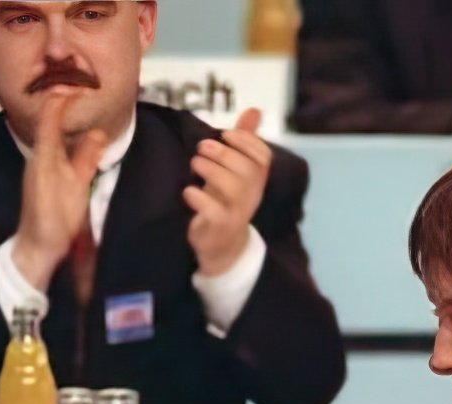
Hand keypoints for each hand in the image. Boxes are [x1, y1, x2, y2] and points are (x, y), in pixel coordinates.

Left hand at [11, 90, 108, 291]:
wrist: (40, 248)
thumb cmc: (48, 219)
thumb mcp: (68, 185)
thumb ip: (82, 157)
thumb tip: (98, 132)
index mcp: (44, 154)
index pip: (50, 116)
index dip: (62, 97)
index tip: (76, 81)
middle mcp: (48, 157)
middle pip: (58, 123)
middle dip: (69, 104)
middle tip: (85, 85)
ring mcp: (57, 169)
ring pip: (70, 137)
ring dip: (79, 120)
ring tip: (92, 104)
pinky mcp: (67, 182)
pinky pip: (78, 155)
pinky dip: (87, 142)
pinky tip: (97, 137)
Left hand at [185, 108, 271, 277]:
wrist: (222, 245)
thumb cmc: (226, 200)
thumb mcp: (236, 170)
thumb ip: (244, 141)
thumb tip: (255, 110)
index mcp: (258, 180)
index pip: (263, 157)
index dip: (246, 141)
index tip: (226, 134)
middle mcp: (252, 195)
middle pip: (245, 170)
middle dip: (222, 153)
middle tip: (201, 148)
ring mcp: (238, 213)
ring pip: (232, 188)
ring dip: (209, 170)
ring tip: (194, 164)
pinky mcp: (220, 227)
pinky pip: (213, 211)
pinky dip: (198, 197)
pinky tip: (189, 191)